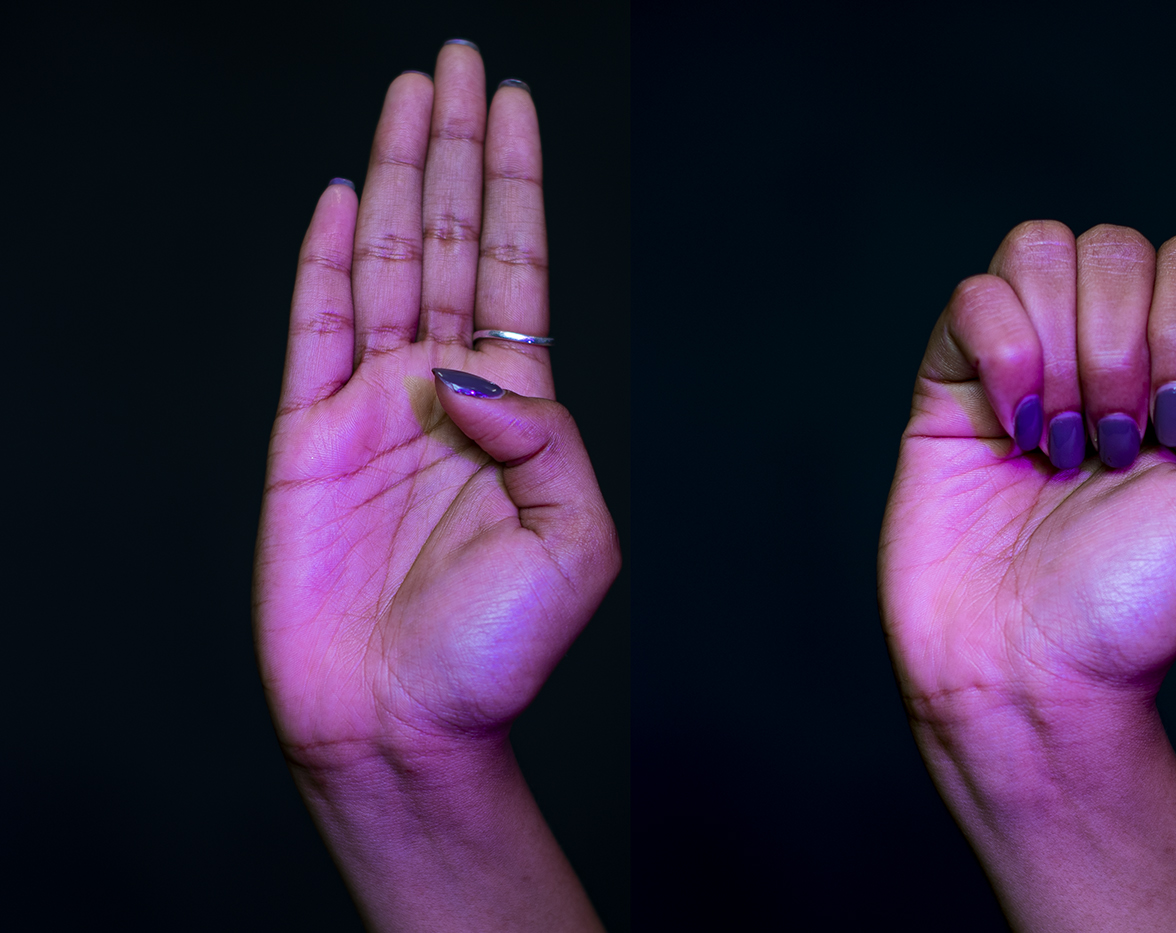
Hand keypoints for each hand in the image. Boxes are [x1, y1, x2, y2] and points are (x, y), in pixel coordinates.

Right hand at [254, 43, 616, 930]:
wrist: (398, 722)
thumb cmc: (494, 651)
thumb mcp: (572, 544)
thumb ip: (550, 441)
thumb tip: (479, 369)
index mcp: (518, 412)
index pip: (519, 271)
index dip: (517, 185)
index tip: (513, 106)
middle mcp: (447, 395)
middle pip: (456, 243)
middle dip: (458, 151)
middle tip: (458, 63)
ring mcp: (374, 410)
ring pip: (390, 264)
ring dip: (401, 176)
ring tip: (408, 93)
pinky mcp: (307, 438)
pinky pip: (312, 328)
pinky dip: (325, 260)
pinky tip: (344, 197)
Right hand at [878, 221, 1175, 931]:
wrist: (1027, 670)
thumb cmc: (1132, 604)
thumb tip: (1166, 315)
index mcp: (1172, 378)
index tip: (1169, 418)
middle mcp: (1095, 361)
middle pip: (1111, 247)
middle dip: (1116, 344)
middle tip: (1107, 445)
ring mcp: (1016, 369)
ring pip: (1036, 251)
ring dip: (1059, 343)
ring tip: (1055, 439)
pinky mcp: (946, 388)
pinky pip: (970, 300)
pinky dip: (1002, 350)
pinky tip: (1011, 426)